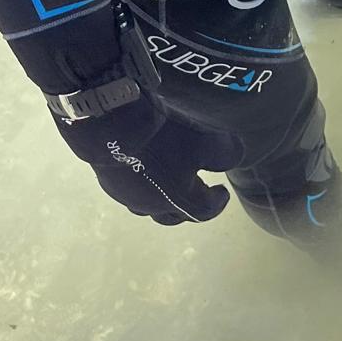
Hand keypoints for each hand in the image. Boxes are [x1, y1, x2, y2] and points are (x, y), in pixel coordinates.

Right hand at [55, 95, 229, 225]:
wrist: (115, 124)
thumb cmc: (166, 137)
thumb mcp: (208, 141)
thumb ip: (226, 155)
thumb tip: (233, 159)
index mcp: (178, 201)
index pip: (204, 211)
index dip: (217, 204)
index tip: (222, 193)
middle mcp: (150, 205)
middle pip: (172, 216)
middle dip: (189, 207)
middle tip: (198, 192)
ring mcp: (126, 194)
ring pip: (148, 203)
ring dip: (162, 196)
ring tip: (170, 178)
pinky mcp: (108, 178)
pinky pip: (131, 186)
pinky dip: (143, 180)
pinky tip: (146, 164)